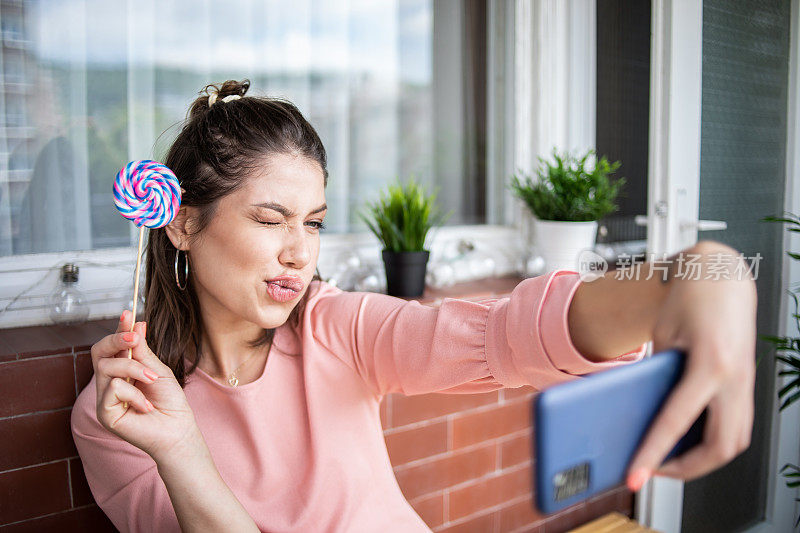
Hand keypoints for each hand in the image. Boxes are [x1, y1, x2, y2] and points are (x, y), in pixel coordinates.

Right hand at [91, 310, 203, 461]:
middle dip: (117, 340)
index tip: (127, 313)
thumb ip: (143, 351)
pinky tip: (146, 406)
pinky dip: (134, 393)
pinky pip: (113, 389)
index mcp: (121, 372)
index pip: (111, 347)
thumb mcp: (158, 370)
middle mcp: (109, 384)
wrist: (178, 430)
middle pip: (99, 352)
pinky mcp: (105, 413)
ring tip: (152, 381)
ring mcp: (104, 399)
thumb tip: (137, 324)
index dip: (117, 329)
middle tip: (136, 338)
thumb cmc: (170, 402)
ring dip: (134, 369)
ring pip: (108, 367)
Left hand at [625, 242, 757, 490]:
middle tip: (652, 472)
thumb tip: (644, 417)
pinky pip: (738, 424)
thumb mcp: (662, 336)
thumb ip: (658, 376)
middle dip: (686, 470)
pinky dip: (714, 440)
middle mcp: (735, 377)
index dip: (654, 454)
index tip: (635, 476)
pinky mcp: (747, 381)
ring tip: (669, 460)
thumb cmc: (689, 297)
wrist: (719, 272)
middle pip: (720, 447)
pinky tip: (689, 441)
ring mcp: (747, 381)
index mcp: (710, 364)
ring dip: (705, 459)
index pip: (678, 422)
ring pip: (736, 442)